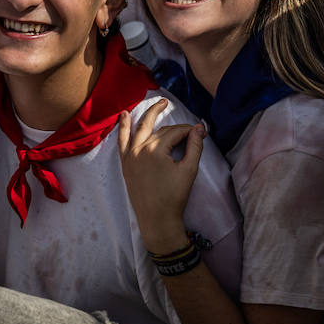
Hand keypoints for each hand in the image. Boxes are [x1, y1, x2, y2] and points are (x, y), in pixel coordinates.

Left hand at [117, 99, 204, 253]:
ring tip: (157, 103)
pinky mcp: (125, 164)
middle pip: (158, 129)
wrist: (157, 220)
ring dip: (146, 115)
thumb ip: (194, 146)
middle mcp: (139, 149)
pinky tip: (123, 116)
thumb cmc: (174, 196)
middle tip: (179, 114)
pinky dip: (123, 128)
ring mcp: (130, 156)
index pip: (175, 132)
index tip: (201, 132)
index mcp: (155, 149)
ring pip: (139, 129)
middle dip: (171, 122)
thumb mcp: (189, 170)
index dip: (190, 131)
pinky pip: (122, 141)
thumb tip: (199, 128)